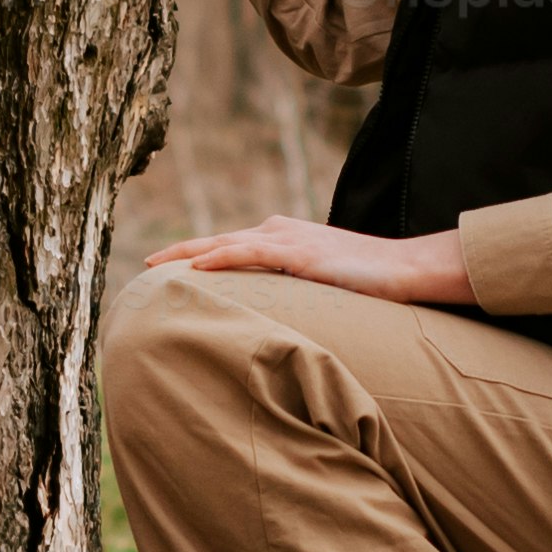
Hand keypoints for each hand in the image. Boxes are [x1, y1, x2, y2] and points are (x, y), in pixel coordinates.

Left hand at [147, 216, 471, 307]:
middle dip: (180, 253)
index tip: (165, 270)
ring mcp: (289, 239)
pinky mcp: (301, 252)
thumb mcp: (320, 288)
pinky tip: (199, 268)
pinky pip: (252, 252)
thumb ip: (293, 294)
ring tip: (157, 266)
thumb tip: (269, 320)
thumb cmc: (368, 284)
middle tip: (146, 266)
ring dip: (189, 254)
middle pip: (218, 241)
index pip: (229, 246)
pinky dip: (223, 258)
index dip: (196, 256)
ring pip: (226, 243)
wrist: (404, 270)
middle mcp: (279, 231)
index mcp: (281, 238)